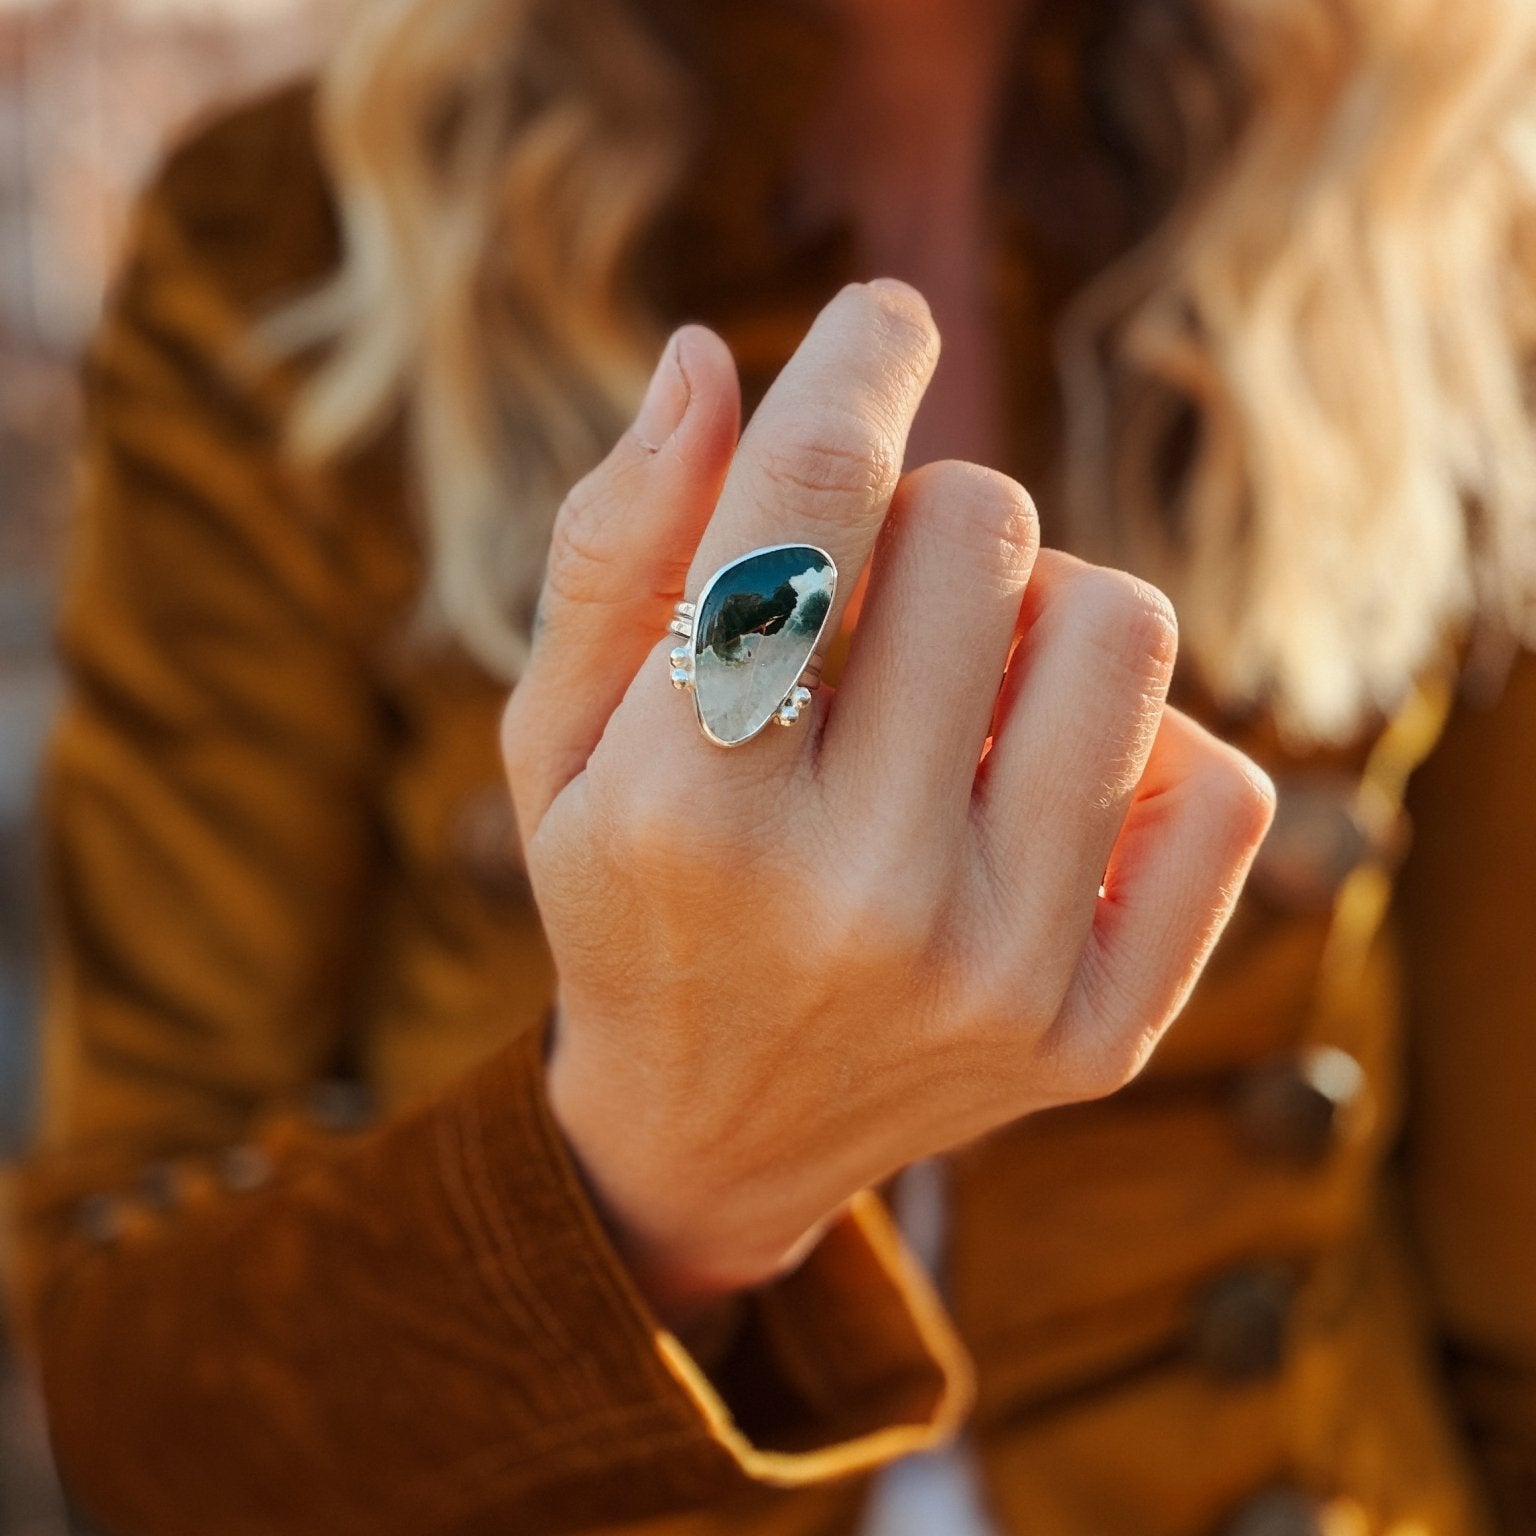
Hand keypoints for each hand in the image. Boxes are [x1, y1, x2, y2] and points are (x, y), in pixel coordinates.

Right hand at [501, 282, 1273, 1326]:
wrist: (711, 1136)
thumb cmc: (627, 898)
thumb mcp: (554, 737)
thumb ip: (613, 546)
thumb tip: (709, 356)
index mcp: (683, 807)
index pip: (811, 496)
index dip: (858, 361)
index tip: (885, 318)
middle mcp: (853, 896)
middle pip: (983, 528)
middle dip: (928, 518)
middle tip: (876, 601)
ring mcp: (995, 974)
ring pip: (1122, 625)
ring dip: (1041, 609)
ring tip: (965, 686)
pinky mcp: (1097, 1030)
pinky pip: (1219, 781)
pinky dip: (1140, 744)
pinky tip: (1043, 787)